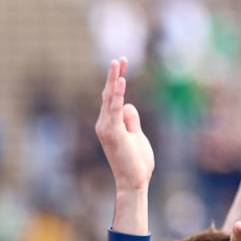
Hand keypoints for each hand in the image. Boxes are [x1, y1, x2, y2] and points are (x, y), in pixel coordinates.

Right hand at [94, 58, 152, 193]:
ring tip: (118, 62)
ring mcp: (106, 128)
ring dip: (114, 79)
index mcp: (109, 125)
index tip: (122, 63)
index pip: (112, 98)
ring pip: (110, 98)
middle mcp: (103, 125)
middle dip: (114, 75)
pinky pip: (115, 108)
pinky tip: (121, 81)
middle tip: (121, 58)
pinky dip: (117, 94)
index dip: (116, 80)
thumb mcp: (137, 136)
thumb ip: (132, 120)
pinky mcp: (113, 132)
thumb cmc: (136, 163)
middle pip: (108, 94)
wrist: (134, 183)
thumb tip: (128, 105)